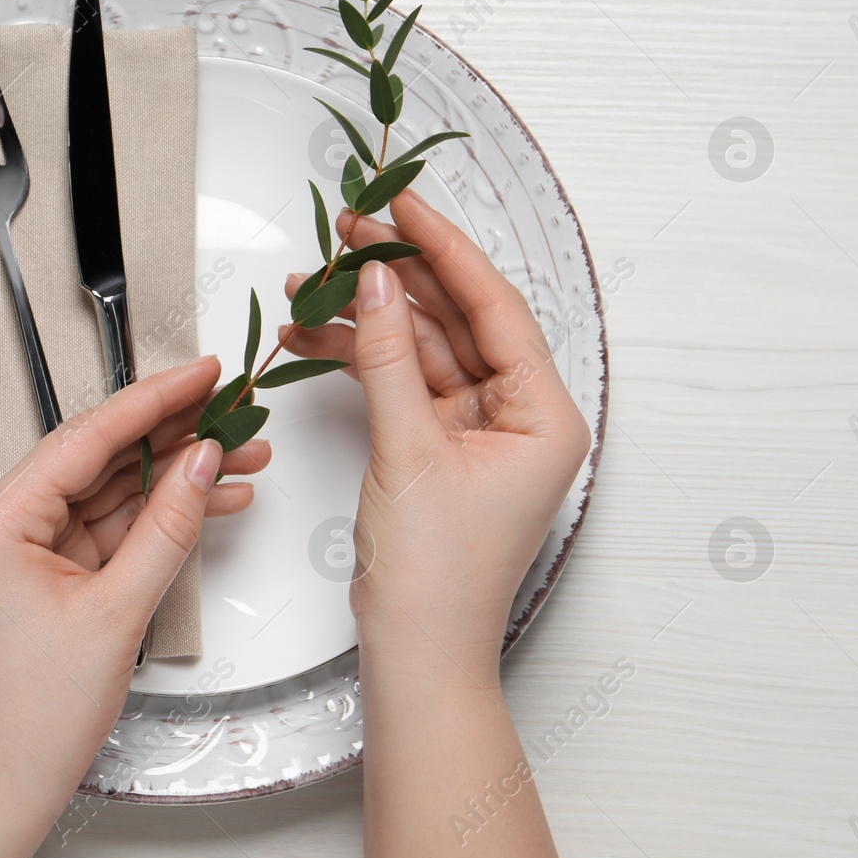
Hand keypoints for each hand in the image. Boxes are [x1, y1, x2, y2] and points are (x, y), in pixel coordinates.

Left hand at [0, 355, 268, 857]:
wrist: (0, 785)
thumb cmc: (30, 716)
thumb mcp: (116, 612)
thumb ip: (166, 527)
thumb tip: (201, 462)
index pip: (88, 437)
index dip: (155, 398)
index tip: (204, 372)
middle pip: (101, 458)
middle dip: (176, 437)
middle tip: (238, 411)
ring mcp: (20, 549)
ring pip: (110, 493)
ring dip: (175, 479)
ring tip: (245, 460)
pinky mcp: (43, 574)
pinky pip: (107, 530)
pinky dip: (155, 520)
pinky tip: (209, 504)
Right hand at [283, 188, 590, 678]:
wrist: (417, 652)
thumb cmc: (437, 576)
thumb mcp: (409, 451)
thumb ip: (388, 358)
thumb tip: (373, 280)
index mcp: (546, 414)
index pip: (495, 306)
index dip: (444, 249)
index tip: (402, 205)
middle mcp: (521, 415)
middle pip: (458, 319)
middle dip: (397, 276)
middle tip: (346, 231)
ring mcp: (480, 430)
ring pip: (423, 347)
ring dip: (367, 318)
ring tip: (310, 285)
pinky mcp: (441, 446)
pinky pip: (404, 382)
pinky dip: (362, 360)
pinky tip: (317, 337)